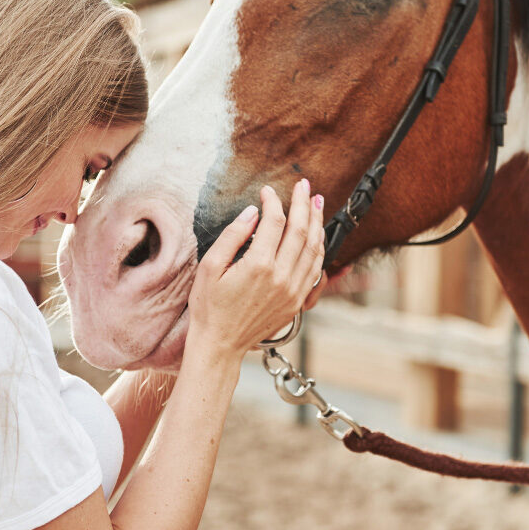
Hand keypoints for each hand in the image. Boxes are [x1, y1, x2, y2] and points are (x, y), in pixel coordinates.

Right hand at [187, 180, 324, 358]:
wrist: (220, 344)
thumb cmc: (209, 306)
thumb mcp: (210, 267)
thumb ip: (233, 236)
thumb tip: (253, 212)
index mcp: (258, 266)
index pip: (274, 222)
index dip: (273, 201)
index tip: (267, 190)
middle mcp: (281, 277)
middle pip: (301, 231)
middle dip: (303, 204)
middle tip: (304, 185)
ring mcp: (293, 291)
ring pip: (314, 249)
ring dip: (317, 223)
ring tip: (316, 203)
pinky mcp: (297, 302)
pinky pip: (315, 270)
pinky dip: (319, 249)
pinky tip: (317, 235)